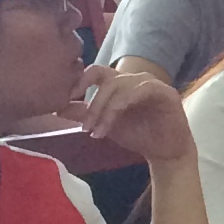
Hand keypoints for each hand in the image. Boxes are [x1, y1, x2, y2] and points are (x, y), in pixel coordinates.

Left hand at [76, 65, 192, 163]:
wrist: (165, 152)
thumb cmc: (138, 135)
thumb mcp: (105, 125)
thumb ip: (84, 114)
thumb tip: (58, 108)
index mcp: (120, 84)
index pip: (97, 71)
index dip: (80, 80)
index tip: (65, 98)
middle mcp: (135, 79)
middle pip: (106, 80)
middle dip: (92, 104)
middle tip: (85, 128)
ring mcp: (150, 83)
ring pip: (120, 86)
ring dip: (104, 110)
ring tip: (97, 132)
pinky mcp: (165, 92)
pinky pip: (139, 90)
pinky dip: (121, 107)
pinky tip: (112, 126)